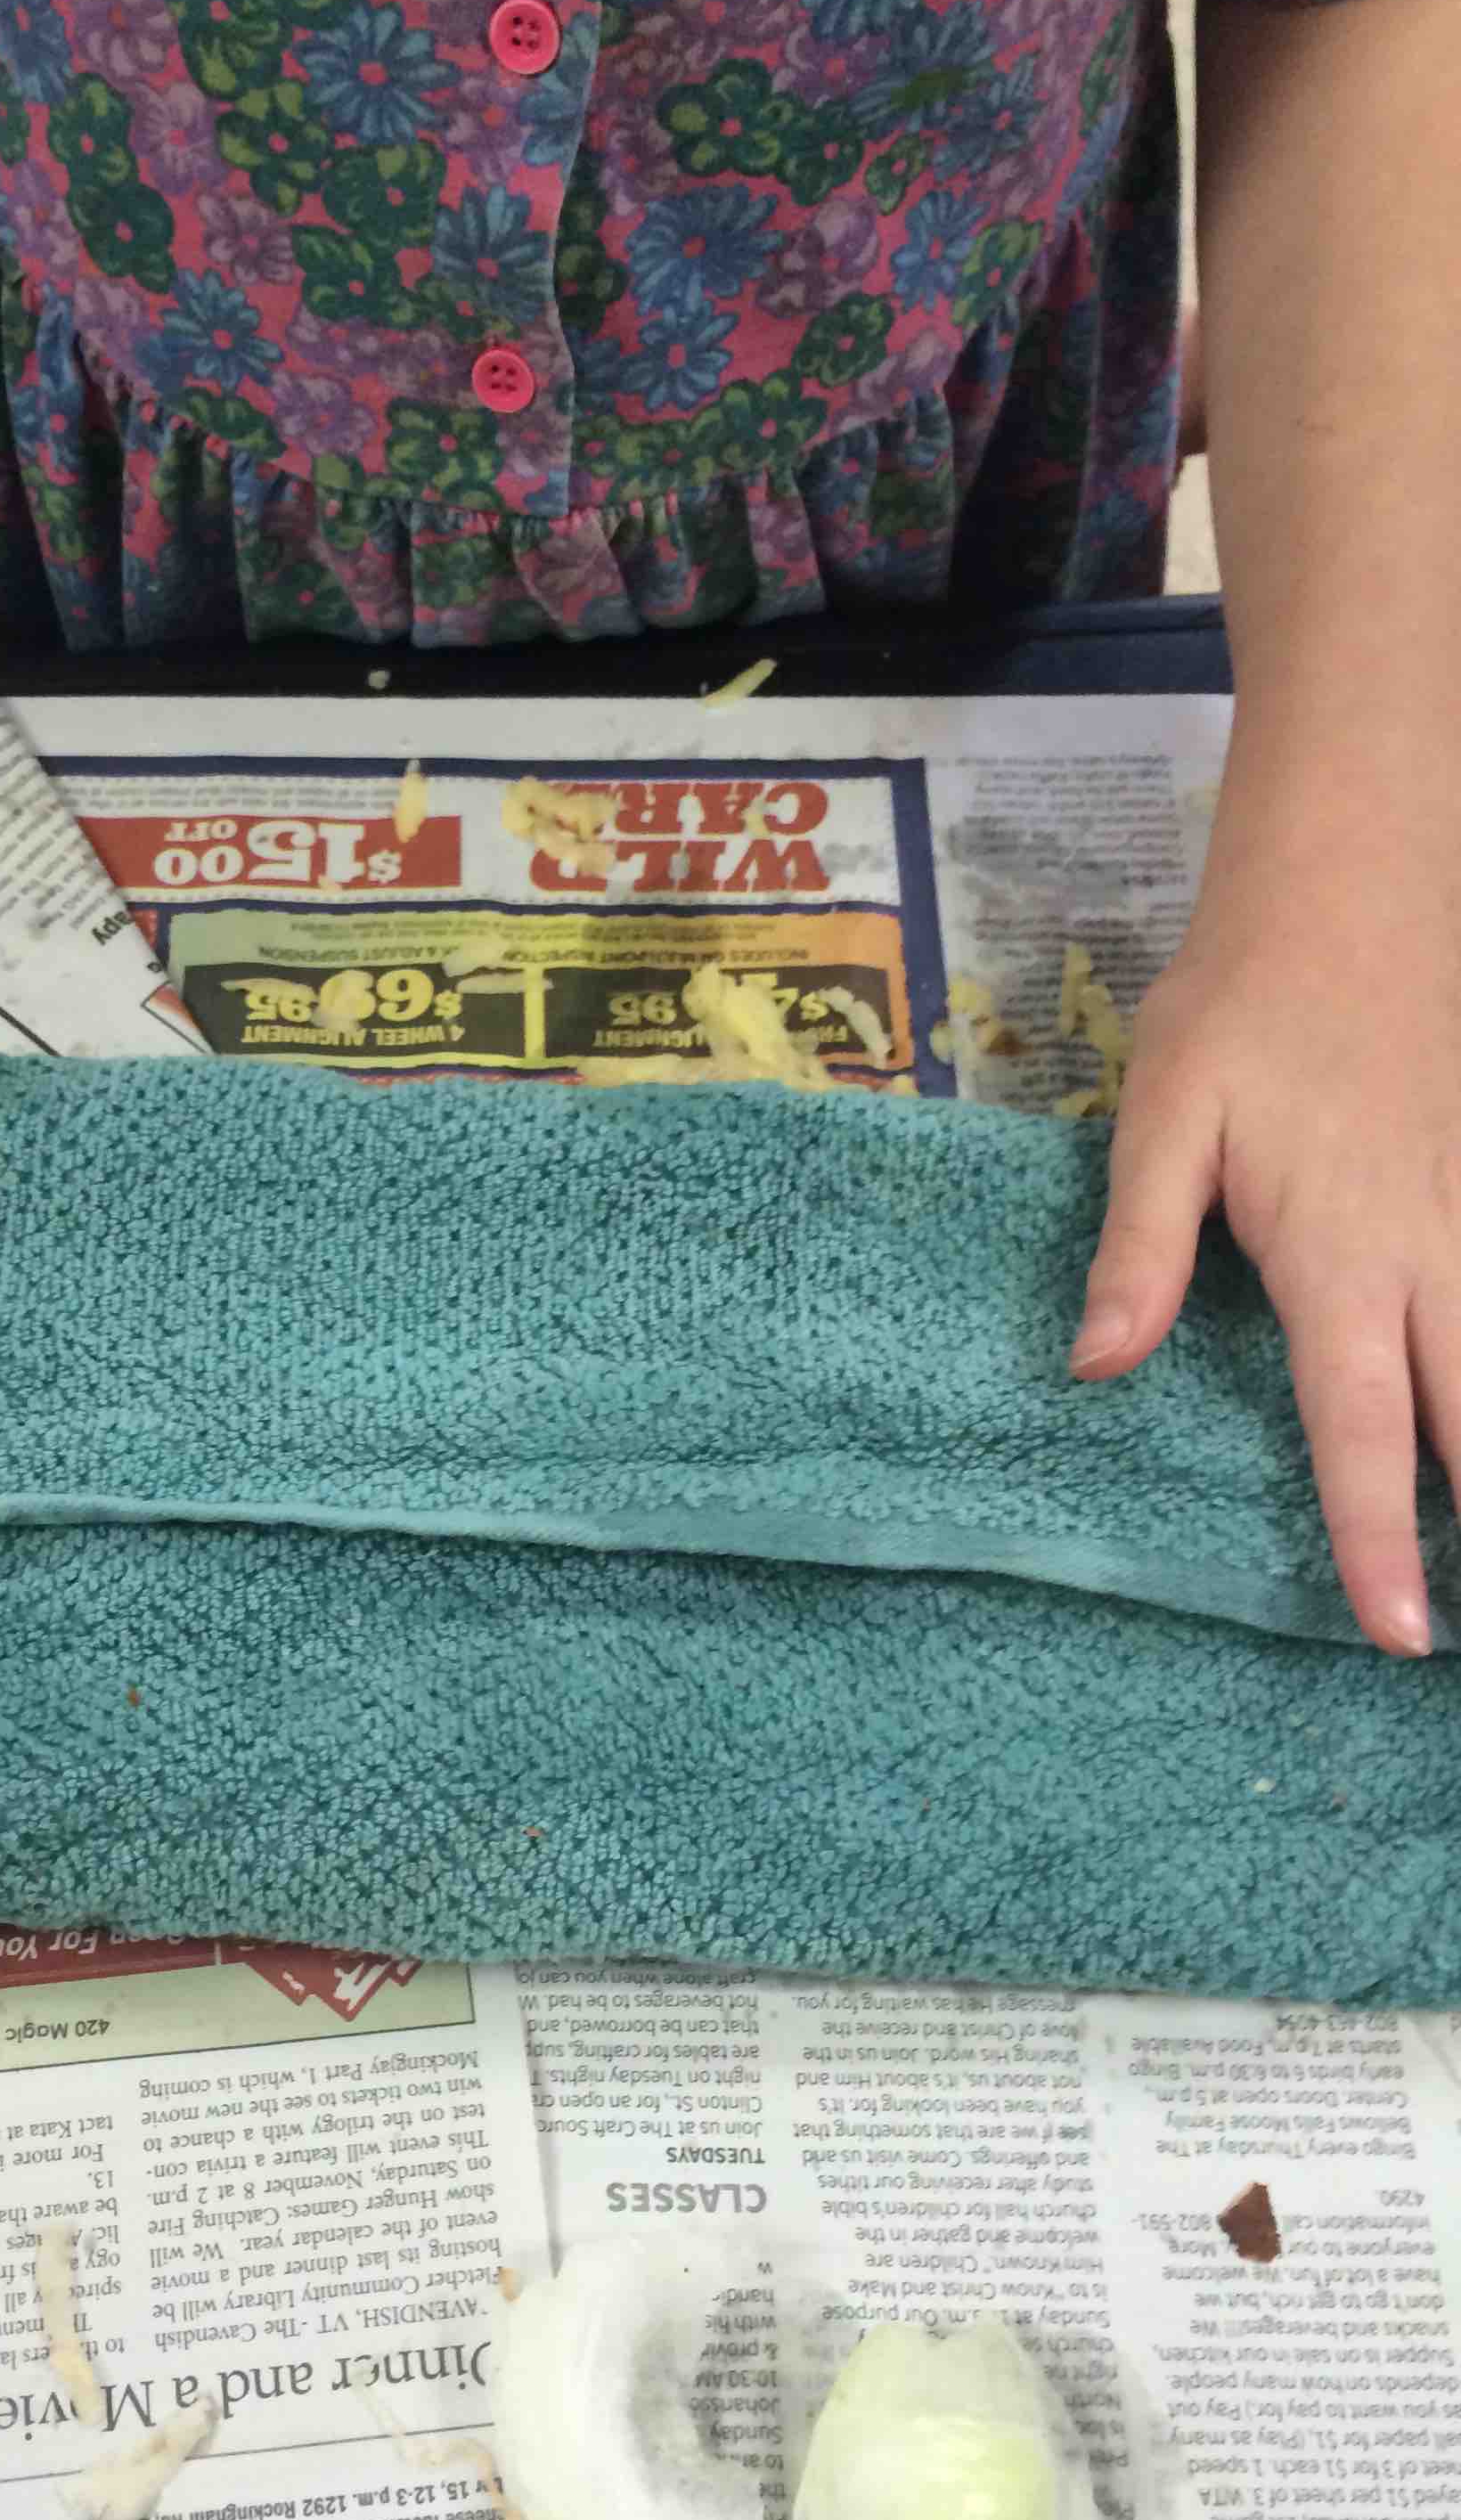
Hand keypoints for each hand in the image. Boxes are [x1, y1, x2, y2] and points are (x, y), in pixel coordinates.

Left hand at [1071, 797, 1458, 1657]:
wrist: (1358, 886)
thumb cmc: (1245, 1004)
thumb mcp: (1163, 1119)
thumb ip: (1139, 1249)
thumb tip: (1096, 1366)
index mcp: (1339, 1256)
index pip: (1363, 1426)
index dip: (1377, 1538)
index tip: (1401, 1633)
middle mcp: (1435, 1254)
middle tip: (1457, 1631)